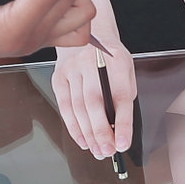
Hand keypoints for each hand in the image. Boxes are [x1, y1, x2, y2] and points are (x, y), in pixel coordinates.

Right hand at [52, 39, 135, 159]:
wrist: (88, 32)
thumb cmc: (110, 57)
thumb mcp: (125, 70)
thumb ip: (124, 95)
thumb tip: (119, 128)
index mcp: (116, 60)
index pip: (120, 95)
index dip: (122, 123)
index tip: (123, 143)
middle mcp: (91, 63)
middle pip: (94, 103)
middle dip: (101, 132)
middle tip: (107, 151)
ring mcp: (72, 69)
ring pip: (78, 107)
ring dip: (87, 133)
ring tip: (97, 150)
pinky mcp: (59, 77)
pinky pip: (65, 106)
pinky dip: (73, 126)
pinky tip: (82, 140)